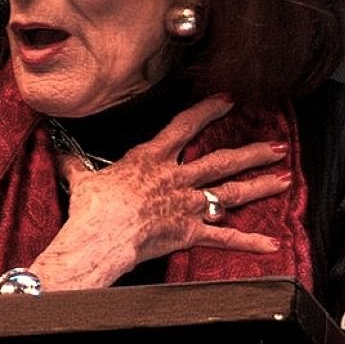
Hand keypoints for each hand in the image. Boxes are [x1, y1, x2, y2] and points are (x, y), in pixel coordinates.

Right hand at [31, 96, 289, 289]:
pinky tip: (271, 243)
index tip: (228, 100)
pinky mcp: (189, 232)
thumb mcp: (80, 179)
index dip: (208, 110)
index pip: (185, 126)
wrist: (99, 236)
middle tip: (277, 146)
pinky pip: (224, 239)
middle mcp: (176, 178)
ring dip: (260, 186)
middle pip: (222, 160)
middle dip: (253, 152)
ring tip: (284, 179)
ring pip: (232, 192)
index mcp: (151, 158)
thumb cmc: (90, 209)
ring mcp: (187, 205)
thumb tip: (60, 155)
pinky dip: (249, 241)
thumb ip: (76, 165)